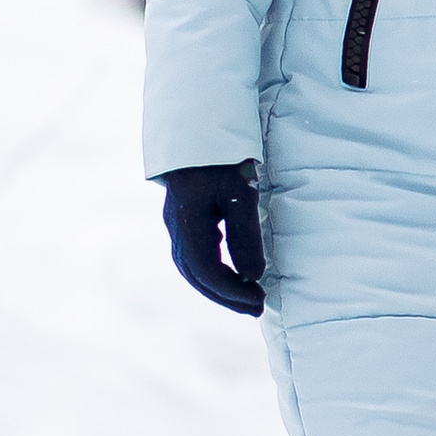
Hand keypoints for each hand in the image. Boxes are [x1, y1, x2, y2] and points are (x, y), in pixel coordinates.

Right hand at [163, 162, 265, 315]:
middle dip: (226, 296)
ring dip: (218, 286)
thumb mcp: (239, 194)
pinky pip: (193, 255)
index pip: (207, 271)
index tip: (259, 301)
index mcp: (188, 223)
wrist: (200, 128)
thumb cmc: (222, 158)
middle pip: (196, 275)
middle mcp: (176, 227)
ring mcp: (176, 222)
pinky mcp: (182, 217)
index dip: (233, 291)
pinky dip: (211, 272)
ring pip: (191, 267)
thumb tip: (253, 276)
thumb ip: (245, 236)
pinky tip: (231, 274)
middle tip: (256, 308)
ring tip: (247, 298)